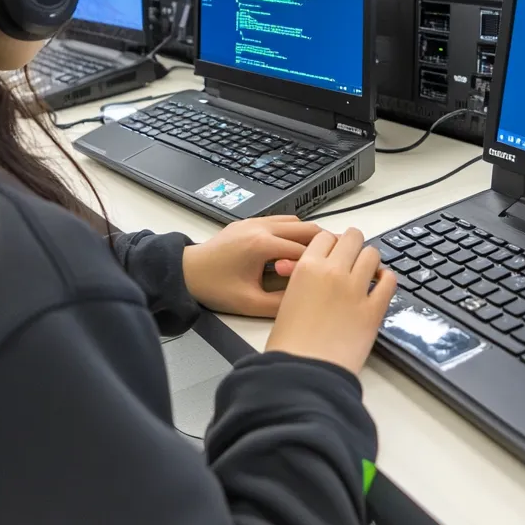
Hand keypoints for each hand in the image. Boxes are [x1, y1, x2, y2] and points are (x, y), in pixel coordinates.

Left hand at [182, 216, 322, 316]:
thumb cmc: (215, 288)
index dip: (322, 261)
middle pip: (307, 228)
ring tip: (317, 257)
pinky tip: (295, 250)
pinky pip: (282, 221)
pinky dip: (294, 232)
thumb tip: (308, 301)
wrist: (187, 272)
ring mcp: (255, 221)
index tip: (333, 273)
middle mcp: (261, 227)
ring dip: (309, 236)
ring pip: (296, 221)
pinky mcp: (250, 221)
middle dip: (324, 243)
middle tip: (337, 259)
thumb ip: (281, 304)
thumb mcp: (249, 303)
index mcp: (262, 245)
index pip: (305, 248)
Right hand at [266, 229, 396, 375]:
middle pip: (352, 237)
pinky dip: (387, 279)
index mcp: (306, 268)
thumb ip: (305, 281)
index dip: (331, 244)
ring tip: (367, 273)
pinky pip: (389, 281)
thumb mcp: (287, 301)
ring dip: (370, 261)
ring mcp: (355, 289)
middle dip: (354, 245)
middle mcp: (332, 272)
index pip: (325, 237)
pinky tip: (381, 286)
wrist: (304, 372)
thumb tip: (319, 277)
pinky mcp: (374, 309)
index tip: (335, 251)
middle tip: (353, 257)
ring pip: (372, 254)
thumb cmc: (290, 345)